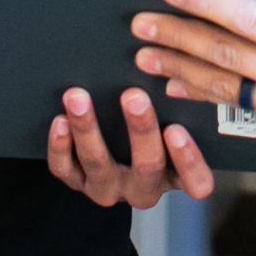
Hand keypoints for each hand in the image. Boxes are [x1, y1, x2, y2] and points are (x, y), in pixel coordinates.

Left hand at [46, 85, 214, 207]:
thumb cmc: (155, 124)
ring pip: (99, 166)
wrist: (115, 149)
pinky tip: (59, 120)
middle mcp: (144, 188)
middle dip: (140, 129)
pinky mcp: (78, 182)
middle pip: (147, 166)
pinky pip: (65, 169)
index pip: (195, 182)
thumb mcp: (175, 122)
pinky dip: (60, 145)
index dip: (187, 160)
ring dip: (88, 129)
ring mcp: (109, 188)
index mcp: (177, 176)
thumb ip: (180, 108)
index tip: (176, 129)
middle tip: (133, 96)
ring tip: (78, 97)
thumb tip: (171, 67)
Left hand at [132, 0, 255, 132]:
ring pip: (226, 86)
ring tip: (146, 59)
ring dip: (182, 70)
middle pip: (224, 56)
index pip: (245, 19)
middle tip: (140, 27)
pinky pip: (243, 104)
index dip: (203, 2)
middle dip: (177, 39)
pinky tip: (180, 88)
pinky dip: (207, 95)